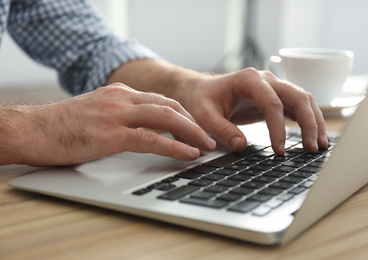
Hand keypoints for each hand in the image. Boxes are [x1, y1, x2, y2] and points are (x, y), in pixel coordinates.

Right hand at [3, 83, 215, 165]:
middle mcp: (122, 98)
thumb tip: (143, 131)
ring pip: (166, 118)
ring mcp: (117, 114)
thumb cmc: (63, 126)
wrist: (33, 129)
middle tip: (209, 136)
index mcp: (120, 93)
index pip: (161, 100)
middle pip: (169, 106)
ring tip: (206, 146)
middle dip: (193, 122)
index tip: (195, 126)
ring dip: (191, 132)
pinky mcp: (111, 134)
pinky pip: (151, 139)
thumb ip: (121, 116)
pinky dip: (174, 146)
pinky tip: (187, 153)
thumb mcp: (98, 113)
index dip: (183, 114)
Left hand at [179, 68, 328, 153]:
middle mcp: (266, 80)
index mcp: (249, 80)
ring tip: (321, 145)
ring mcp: (273, 88)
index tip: (279, 150)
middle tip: (313, 148)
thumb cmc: (201, 100)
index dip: (278, 127)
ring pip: (303, 100)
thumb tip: (242, 146)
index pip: (272, 103)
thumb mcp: (203, 115)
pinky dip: (308, 121)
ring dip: (315, 121)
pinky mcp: (275, 98)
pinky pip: (297, 107)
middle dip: (309, 122)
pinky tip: (314, 137)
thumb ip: (221, 129)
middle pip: (297, 96)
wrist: (200, 91)